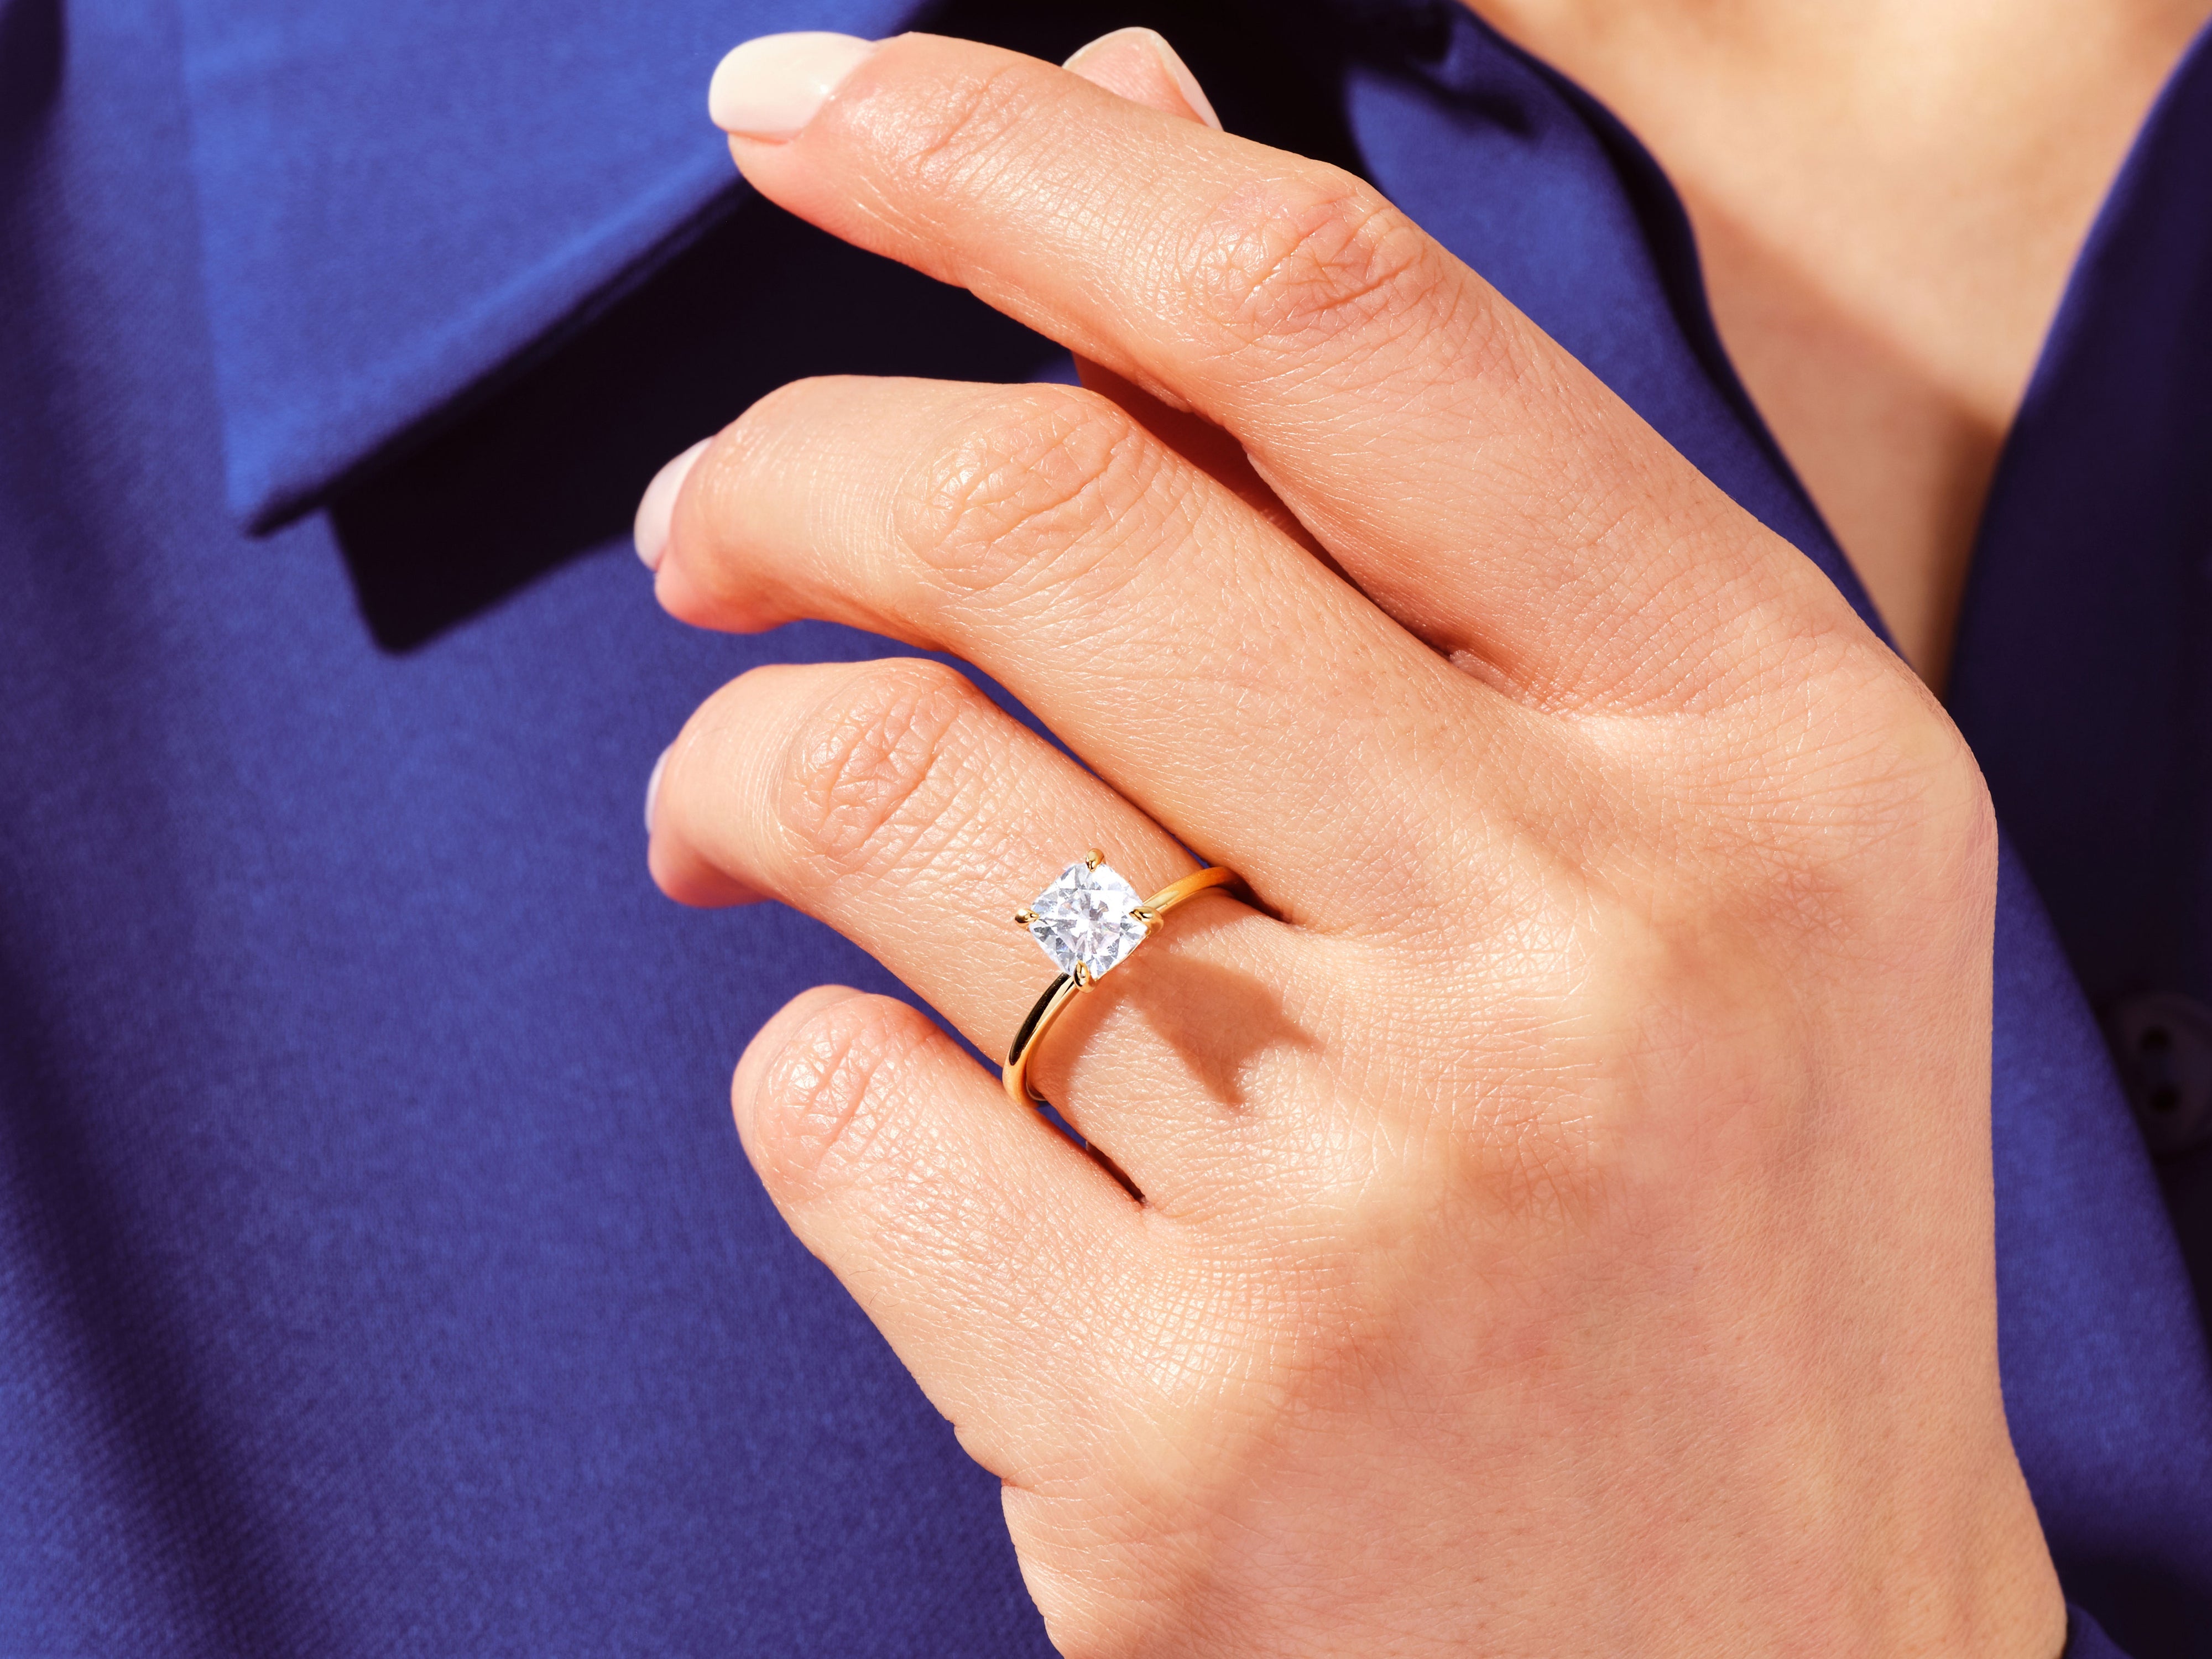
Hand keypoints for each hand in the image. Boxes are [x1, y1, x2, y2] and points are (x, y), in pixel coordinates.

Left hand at [637, 27, 2064, 1656]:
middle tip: (699, 527)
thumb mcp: (1674, 834)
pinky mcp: (1181, 1433)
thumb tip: (1133, 115)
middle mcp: (1593, 935)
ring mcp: (1388, 1198)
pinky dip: (802, 1074)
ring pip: (884, 795)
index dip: (1016, 154)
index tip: (809, 108)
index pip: (1326, 316)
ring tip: (744, 832)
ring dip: (741, 769)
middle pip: (1044, 512)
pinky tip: (905, 1122)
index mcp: (1755, 739)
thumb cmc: (1716, 1229)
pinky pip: (832, 1113)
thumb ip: (1402, 494)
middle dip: (784, 467)